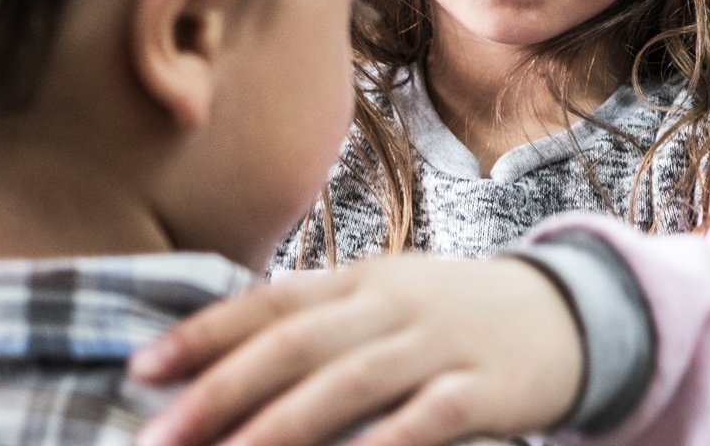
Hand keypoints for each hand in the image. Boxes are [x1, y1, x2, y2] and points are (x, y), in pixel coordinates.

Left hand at [132, 255, 582, 445]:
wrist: (568, 317)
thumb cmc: (453, 320)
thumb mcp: (387, 301)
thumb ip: (318, 323)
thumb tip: (218, 363)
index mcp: (362, 279)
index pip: (271, 301)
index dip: (205, 333)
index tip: (141, 369)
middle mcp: (394, 304)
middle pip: (297, 344)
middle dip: (221, 390)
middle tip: (159, 436)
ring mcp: (440, 344)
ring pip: (349, 382)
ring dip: (281, 426)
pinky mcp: (483, 388)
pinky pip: (426, 418)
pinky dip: (383, 443)